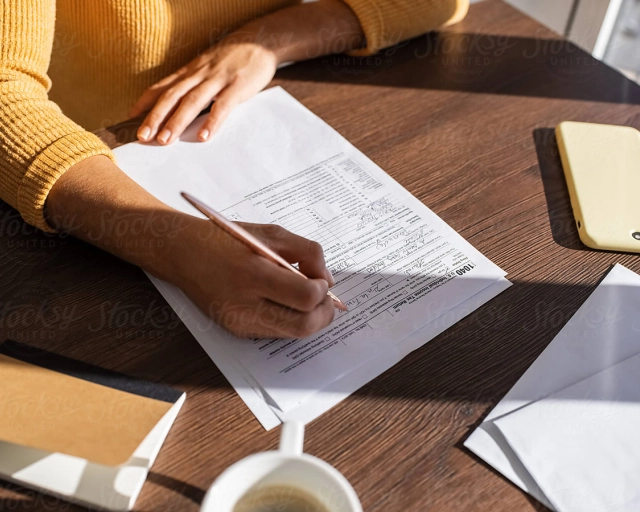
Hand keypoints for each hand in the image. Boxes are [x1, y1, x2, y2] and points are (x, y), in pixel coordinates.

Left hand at [131, 35, 277, 145]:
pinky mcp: (237, 87)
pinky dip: (211, 122)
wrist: (261, 41)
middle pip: (172, 96)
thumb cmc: (233, 58)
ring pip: (191, 101)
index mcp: (191, 71)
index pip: (163, 87)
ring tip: (165, 140)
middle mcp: (199, 74)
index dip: (145, 102)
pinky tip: (203, 136)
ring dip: (176, 122)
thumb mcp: (208, 66)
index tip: (131, 118)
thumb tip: (180, 104)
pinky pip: (222, 106)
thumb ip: (195, 84)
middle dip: (155, 117)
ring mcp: (218, 80)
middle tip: (143, 136)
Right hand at [170, 218, 336, 337]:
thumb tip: (327, 281)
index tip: (320, 280)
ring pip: (292, 334)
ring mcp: (239, 323)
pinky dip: (289, 320)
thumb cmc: (226, 239)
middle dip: (323, 313)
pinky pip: (275, 333)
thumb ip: (307, 252)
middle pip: (303, 326)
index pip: (304, 297)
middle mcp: (245, 305)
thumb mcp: (271, 234)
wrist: (182, 253)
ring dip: (308, 318)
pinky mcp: (236, 331)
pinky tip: (283, 302)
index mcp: (253, 274)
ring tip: (304, 297)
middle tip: (323, 297)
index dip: (321, 291)